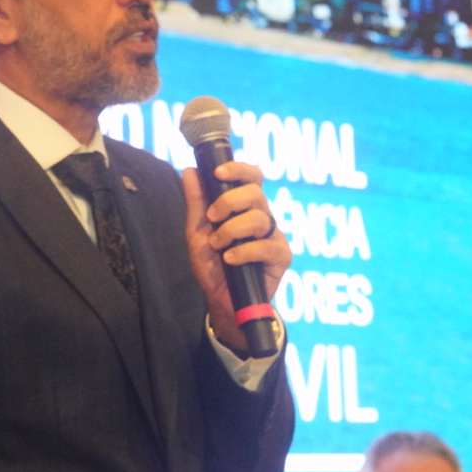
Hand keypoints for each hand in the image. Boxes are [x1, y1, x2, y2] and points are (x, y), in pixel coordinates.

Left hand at [182, 162, 289, 353]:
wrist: (222, 302)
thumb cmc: (213, 266)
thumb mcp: (197, 233)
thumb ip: (196, 203)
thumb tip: (190, 170)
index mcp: (245, 208)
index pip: (252, 178)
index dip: (239, 170)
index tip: (217, 173)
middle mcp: (262, 218)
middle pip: (256, 193)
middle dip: (229, 201)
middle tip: (212, 218)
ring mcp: (274, 237)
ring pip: (260, 218)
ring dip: (232, 230)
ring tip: (218, 246)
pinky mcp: (281, 257)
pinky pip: (266, 246)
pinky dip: (244, 252)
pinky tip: (230, 260)